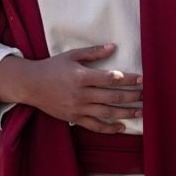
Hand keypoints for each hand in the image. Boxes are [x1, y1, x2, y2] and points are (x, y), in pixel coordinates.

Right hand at [11, 43, 142, 132]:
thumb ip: (93, 52)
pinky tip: (121, 127)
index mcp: (81, 76)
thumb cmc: (52, 67)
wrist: (31, 85)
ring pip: (106, 113)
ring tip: (139, 112)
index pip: (110, 78)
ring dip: (125, 113)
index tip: (141, 79)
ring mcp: (77, 108)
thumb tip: (113, 46)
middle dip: (131, 97)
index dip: (128, 79)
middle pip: (112, 96)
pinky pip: (94, 126)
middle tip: (145, 96)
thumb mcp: (72, 56)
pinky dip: (109, 128)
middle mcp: (81, 94)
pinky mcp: (73, 118)